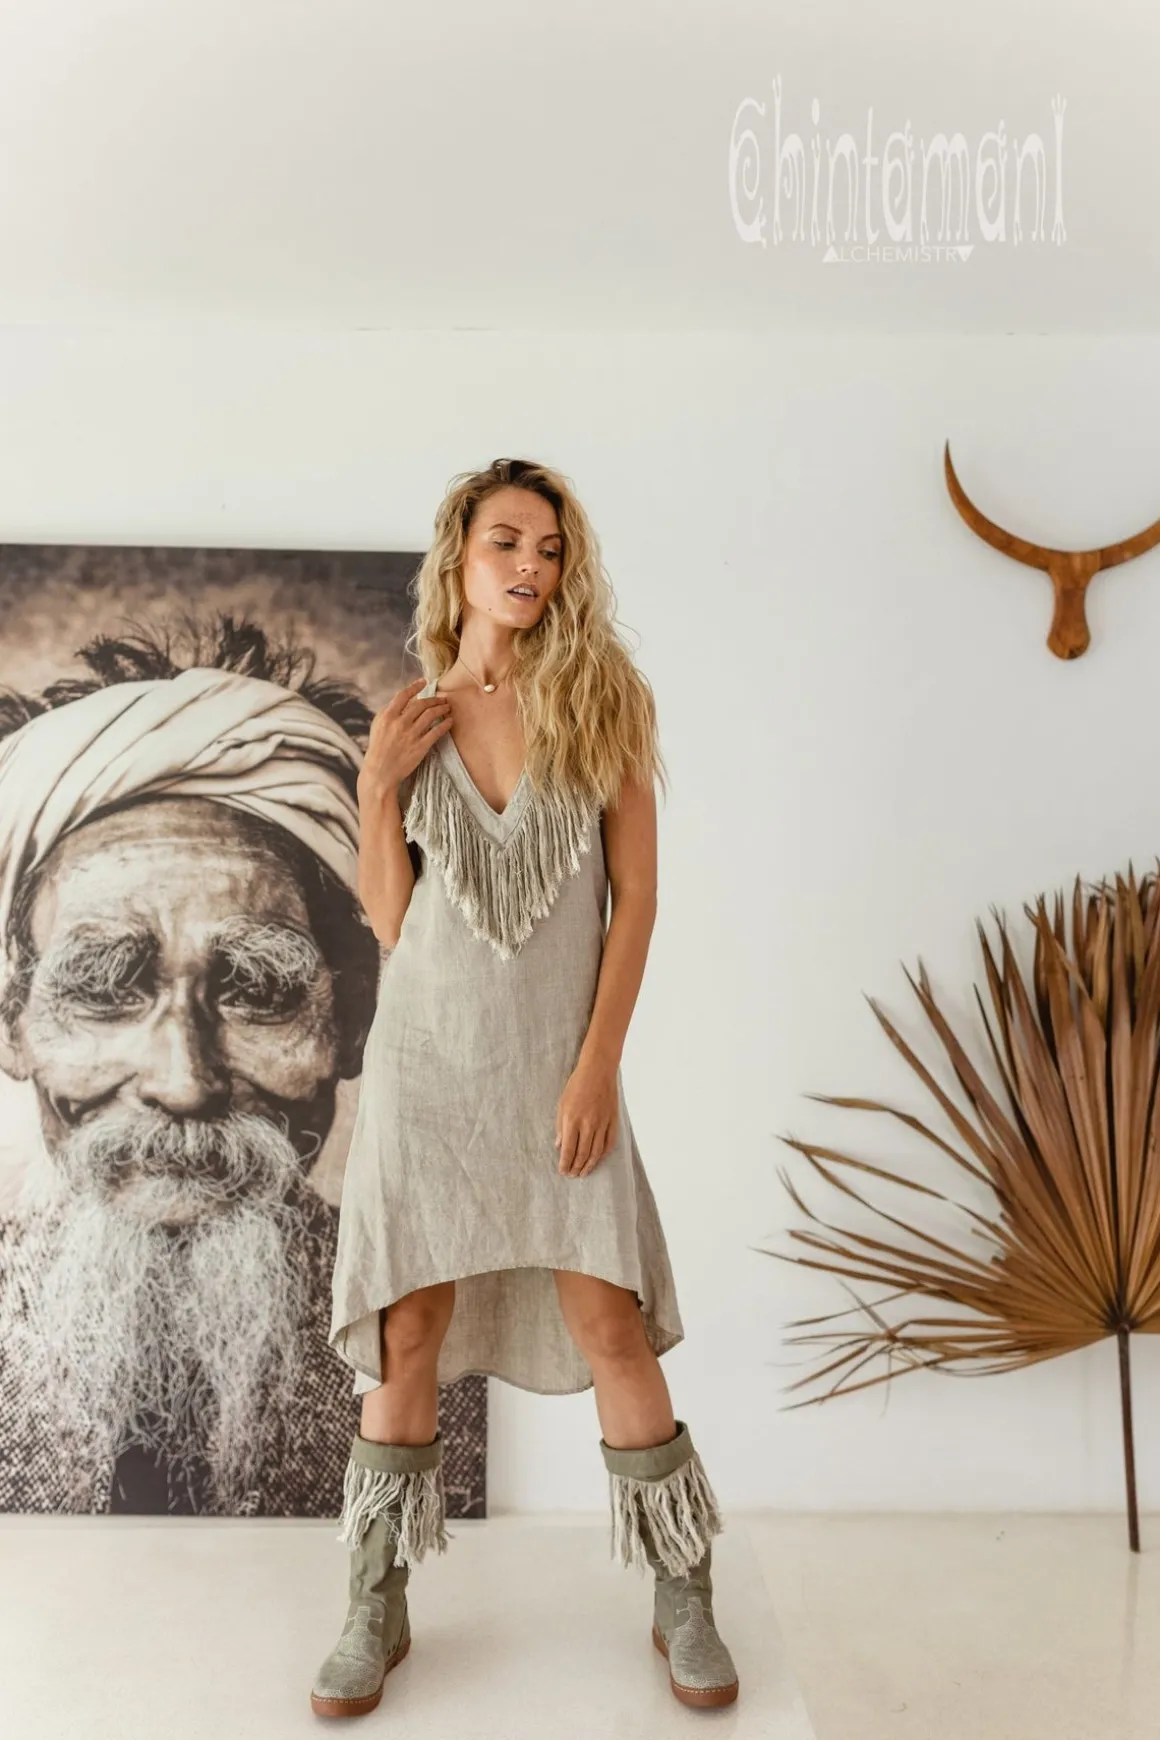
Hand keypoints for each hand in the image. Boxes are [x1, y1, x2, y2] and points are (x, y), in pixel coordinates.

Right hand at [358, 675, 452, 802]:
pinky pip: (436, 732)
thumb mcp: (378, 726)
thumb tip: (404, 700)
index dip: (415, 686)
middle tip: (442, 699)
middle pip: (421, 704)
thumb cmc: (378, 748)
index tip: (424, 682)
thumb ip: (390, 712)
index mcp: (387, 716)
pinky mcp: (420, 747)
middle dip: (434, 699)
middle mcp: (399, 723)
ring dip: (441, 708)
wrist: (380, 772)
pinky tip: (450, 721)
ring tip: (447, 707)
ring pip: (430, 715)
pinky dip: (445, 724)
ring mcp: (410, 735)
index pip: (403, 695)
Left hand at [555, 1055, 618, 1176]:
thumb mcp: (562, 1105)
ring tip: (583, 1172)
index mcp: (572, 1120)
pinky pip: (609, 1143)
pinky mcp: (613, 1121)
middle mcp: (588, 1124)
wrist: (598, 1071)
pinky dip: (603, 1154)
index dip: (565, 1163)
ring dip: (589, 1165)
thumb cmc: (576, 1085)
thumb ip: (560, 1127)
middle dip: (576, 1167)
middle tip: (572, 1175)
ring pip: (596, 1152)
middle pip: (582, 1154)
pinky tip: (598, 1159)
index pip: (568, 1150)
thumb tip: (559, 1146)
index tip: (563, 1171)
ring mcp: (602, 1123)